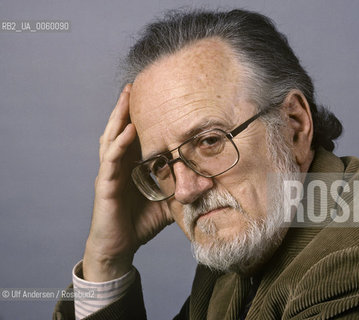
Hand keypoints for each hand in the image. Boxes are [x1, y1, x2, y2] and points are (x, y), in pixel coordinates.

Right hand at [82, 84, 173, 281]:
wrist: (120, 247)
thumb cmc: (141, 222)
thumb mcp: (168, 201)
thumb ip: (182, 189)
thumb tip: (208, 183)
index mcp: (131, 166)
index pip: (133, 136)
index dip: (137, 116)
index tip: (149, 96)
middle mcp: (118, 166)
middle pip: (119, 130)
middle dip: (125, 107)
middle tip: (133, 85)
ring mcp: (110, 174)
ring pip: (111, 139)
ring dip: (118, 117)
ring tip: (126, 96)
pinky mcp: (105, 186)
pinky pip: (111, 161)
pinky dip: (119, 144)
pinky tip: (128, 131)